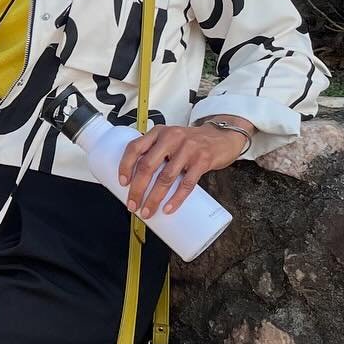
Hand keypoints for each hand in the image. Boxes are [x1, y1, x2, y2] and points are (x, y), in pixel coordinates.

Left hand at [118, 119, 252, 216]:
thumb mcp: (170, 139)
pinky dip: (176, 199)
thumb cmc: (191, 142)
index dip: (125, 166)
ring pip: (166, 177)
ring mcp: (188, 149)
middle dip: (137, 189)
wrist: (221, 137)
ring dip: (154, 198)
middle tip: (133, 205)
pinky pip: (187, 183)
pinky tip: (168, 208)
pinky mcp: (202, 160)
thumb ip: (155, 151)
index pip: (135, 147)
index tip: (122, 183)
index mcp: (159, 132)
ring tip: (147, 211)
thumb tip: (136, 179)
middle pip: (148, 166)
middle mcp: (171, 137)